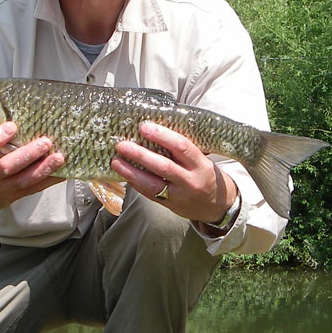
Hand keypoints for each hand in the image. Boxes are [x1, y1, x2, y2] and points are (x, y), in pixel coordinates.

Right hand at [0, 121, 63, 239]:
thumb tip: (18, 117)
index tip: (11, 126)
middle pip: (7, 167)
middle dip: (27, 154)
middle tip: (45, 141)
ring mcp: (2, 188)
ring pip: (24, 180)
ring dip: (43, 168)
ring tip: (59, 157)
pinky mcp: (15, 196)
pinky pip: (34, 189)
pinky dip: (50, 180)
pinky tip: (63, 172)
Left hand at [110, 121, 236, 226]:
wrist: (215, 205)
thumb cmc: (204, 174)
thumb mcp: (201, 159)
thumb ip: (182, 149)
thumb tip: (153, 129)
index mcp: (200, 164)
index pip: (182, 147)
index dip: (162, 136)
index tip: (145, 127)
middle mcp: (190, 181)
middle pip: (164, 167)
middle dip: (141, 155)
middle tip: (123, 144)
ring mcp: (179, 196)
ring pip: (153, 184)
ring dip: (131, 172)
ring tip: (116, 161)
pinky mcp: (169, 206)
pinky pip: (149, 194)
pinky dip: (135, 184)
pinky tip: (123, 174)